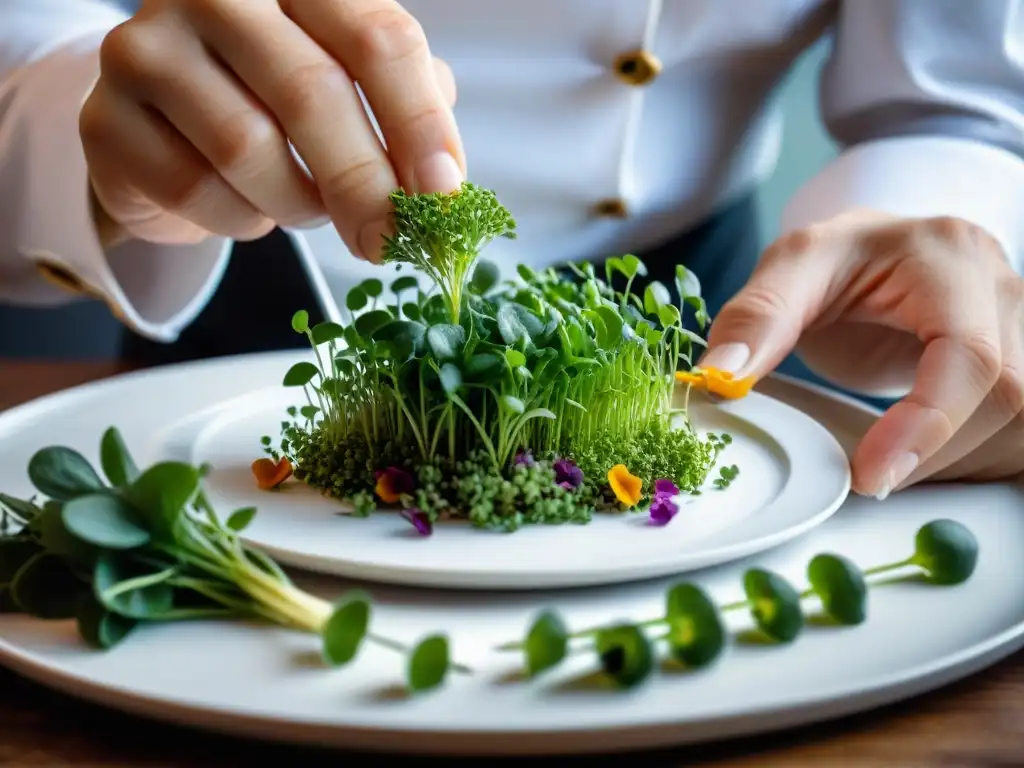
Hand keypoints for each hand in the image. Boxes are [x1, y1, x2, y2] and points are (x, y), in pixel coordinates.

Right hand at [79, 0, 463, 260]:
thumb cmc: (274, 104)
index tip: (443, 195)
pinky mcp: (105, 116)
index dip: (419, 124)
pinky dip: (239, 219)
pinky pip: (193, 189)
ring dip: (297, 201)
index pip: (377, 39)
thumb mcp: (351, 87)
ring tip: (309, 207)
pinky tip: (249, 208)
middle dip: (364, 184)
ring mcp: (147, 48)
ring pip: (249, 147)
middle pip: (312, 92)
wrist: (168, 130)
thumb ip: (404, 108)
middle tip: (389, 241)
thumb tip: (442, 181)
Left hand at [700, 210, 1023, 497]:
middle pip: (1005, 396)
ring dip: (957, 463)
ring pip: (1020, 421)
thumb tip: (720, 377)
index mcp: (948, 255)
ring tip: (890, 464)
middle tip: (867, 478)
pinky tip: (924, 459)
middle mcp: (1002, 287)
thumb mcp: (790, 267)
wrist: (877, 256)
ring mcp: (1021, 326)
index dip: (927, 424)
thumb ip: (757, 316)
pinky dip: (973, 459)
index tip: (871, 477)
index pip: (968, 353)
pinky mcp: (1020, 361)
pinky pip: (1018, 431)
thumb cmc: (838, 260)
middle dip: (935, 454)